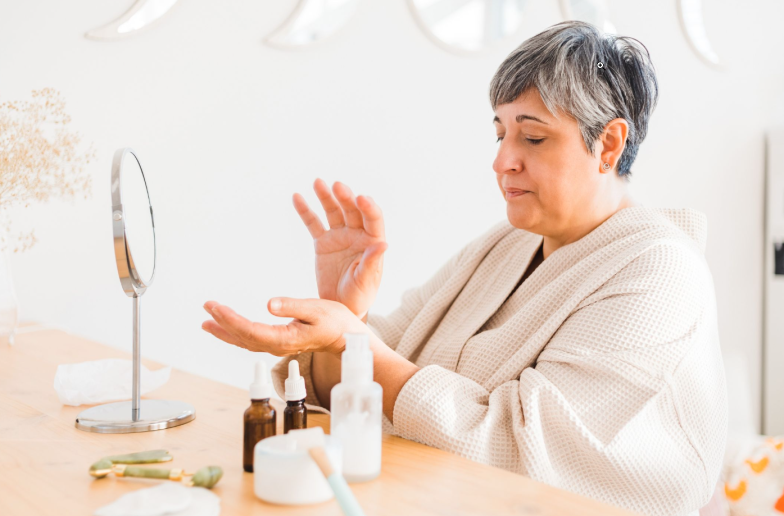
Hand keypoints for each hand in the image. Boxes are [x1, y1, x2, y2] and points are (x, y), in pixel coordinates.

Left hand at [201, 298, 366, 355]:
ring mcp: (276, 346)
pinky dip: (235, 332)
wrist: (345, 337)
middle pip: (242, 337)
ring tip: (207, 321)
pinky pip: (251, 339)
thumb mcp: (317, 309)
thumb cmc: (335, 322)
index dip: (230, 320)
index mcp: (284, 339)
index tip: (215, 307)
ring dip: (224, 330)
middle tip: (207, 306)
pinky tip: (226, 327)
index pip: (249, 330)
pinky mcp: (277, 342)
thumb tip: (269, 304)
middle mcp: (276, 346)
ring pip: (244, 341)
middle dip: (222, 322)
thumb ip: (293, 307)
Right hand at [293, 179, 386, 317]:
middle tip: (337, 186)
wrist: (339, 307)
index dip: (368, 207)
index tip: (361, 198)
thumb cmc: (359, 296)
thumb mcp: (366, 281)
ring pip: (332, 211)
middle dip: (345, 197)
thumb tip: (383, 244)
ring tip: (318, 183)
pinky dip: (305, 210)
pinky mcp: (323, 242)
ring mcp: (339, 236)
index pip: (373, 219)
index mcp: (372, 241)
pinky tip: (297, 197)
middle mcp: (357, 234)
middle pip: (352, 210)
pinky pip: (313, 223)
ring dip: (326, 197)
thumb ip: (372, 262)